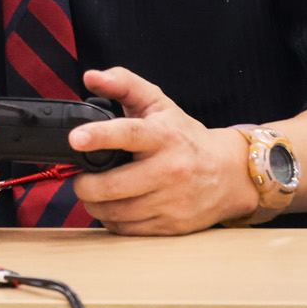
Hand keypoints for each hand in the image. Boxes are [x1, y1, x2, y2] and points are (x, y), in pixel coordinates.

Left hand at [69, 67, 257, 234]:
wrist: (231, 174)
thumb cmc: (185, 136)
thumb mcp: (158, 103)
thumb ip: (123, 84)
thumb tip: (91, 77)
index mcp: (163, 136)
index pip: (129, 134)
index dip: (99, 136)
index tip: (75, 139)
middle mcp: (170, 170)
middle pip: (112, 185)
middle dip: (84, 184)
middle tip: (82, 177)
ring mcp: (172, 202)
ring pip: (115, 212)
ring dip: (94, 204)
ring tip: (96, 192)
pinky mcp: (172, 226)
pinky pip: (127, 230)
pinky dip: (112, 220)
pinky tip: (115, 206)